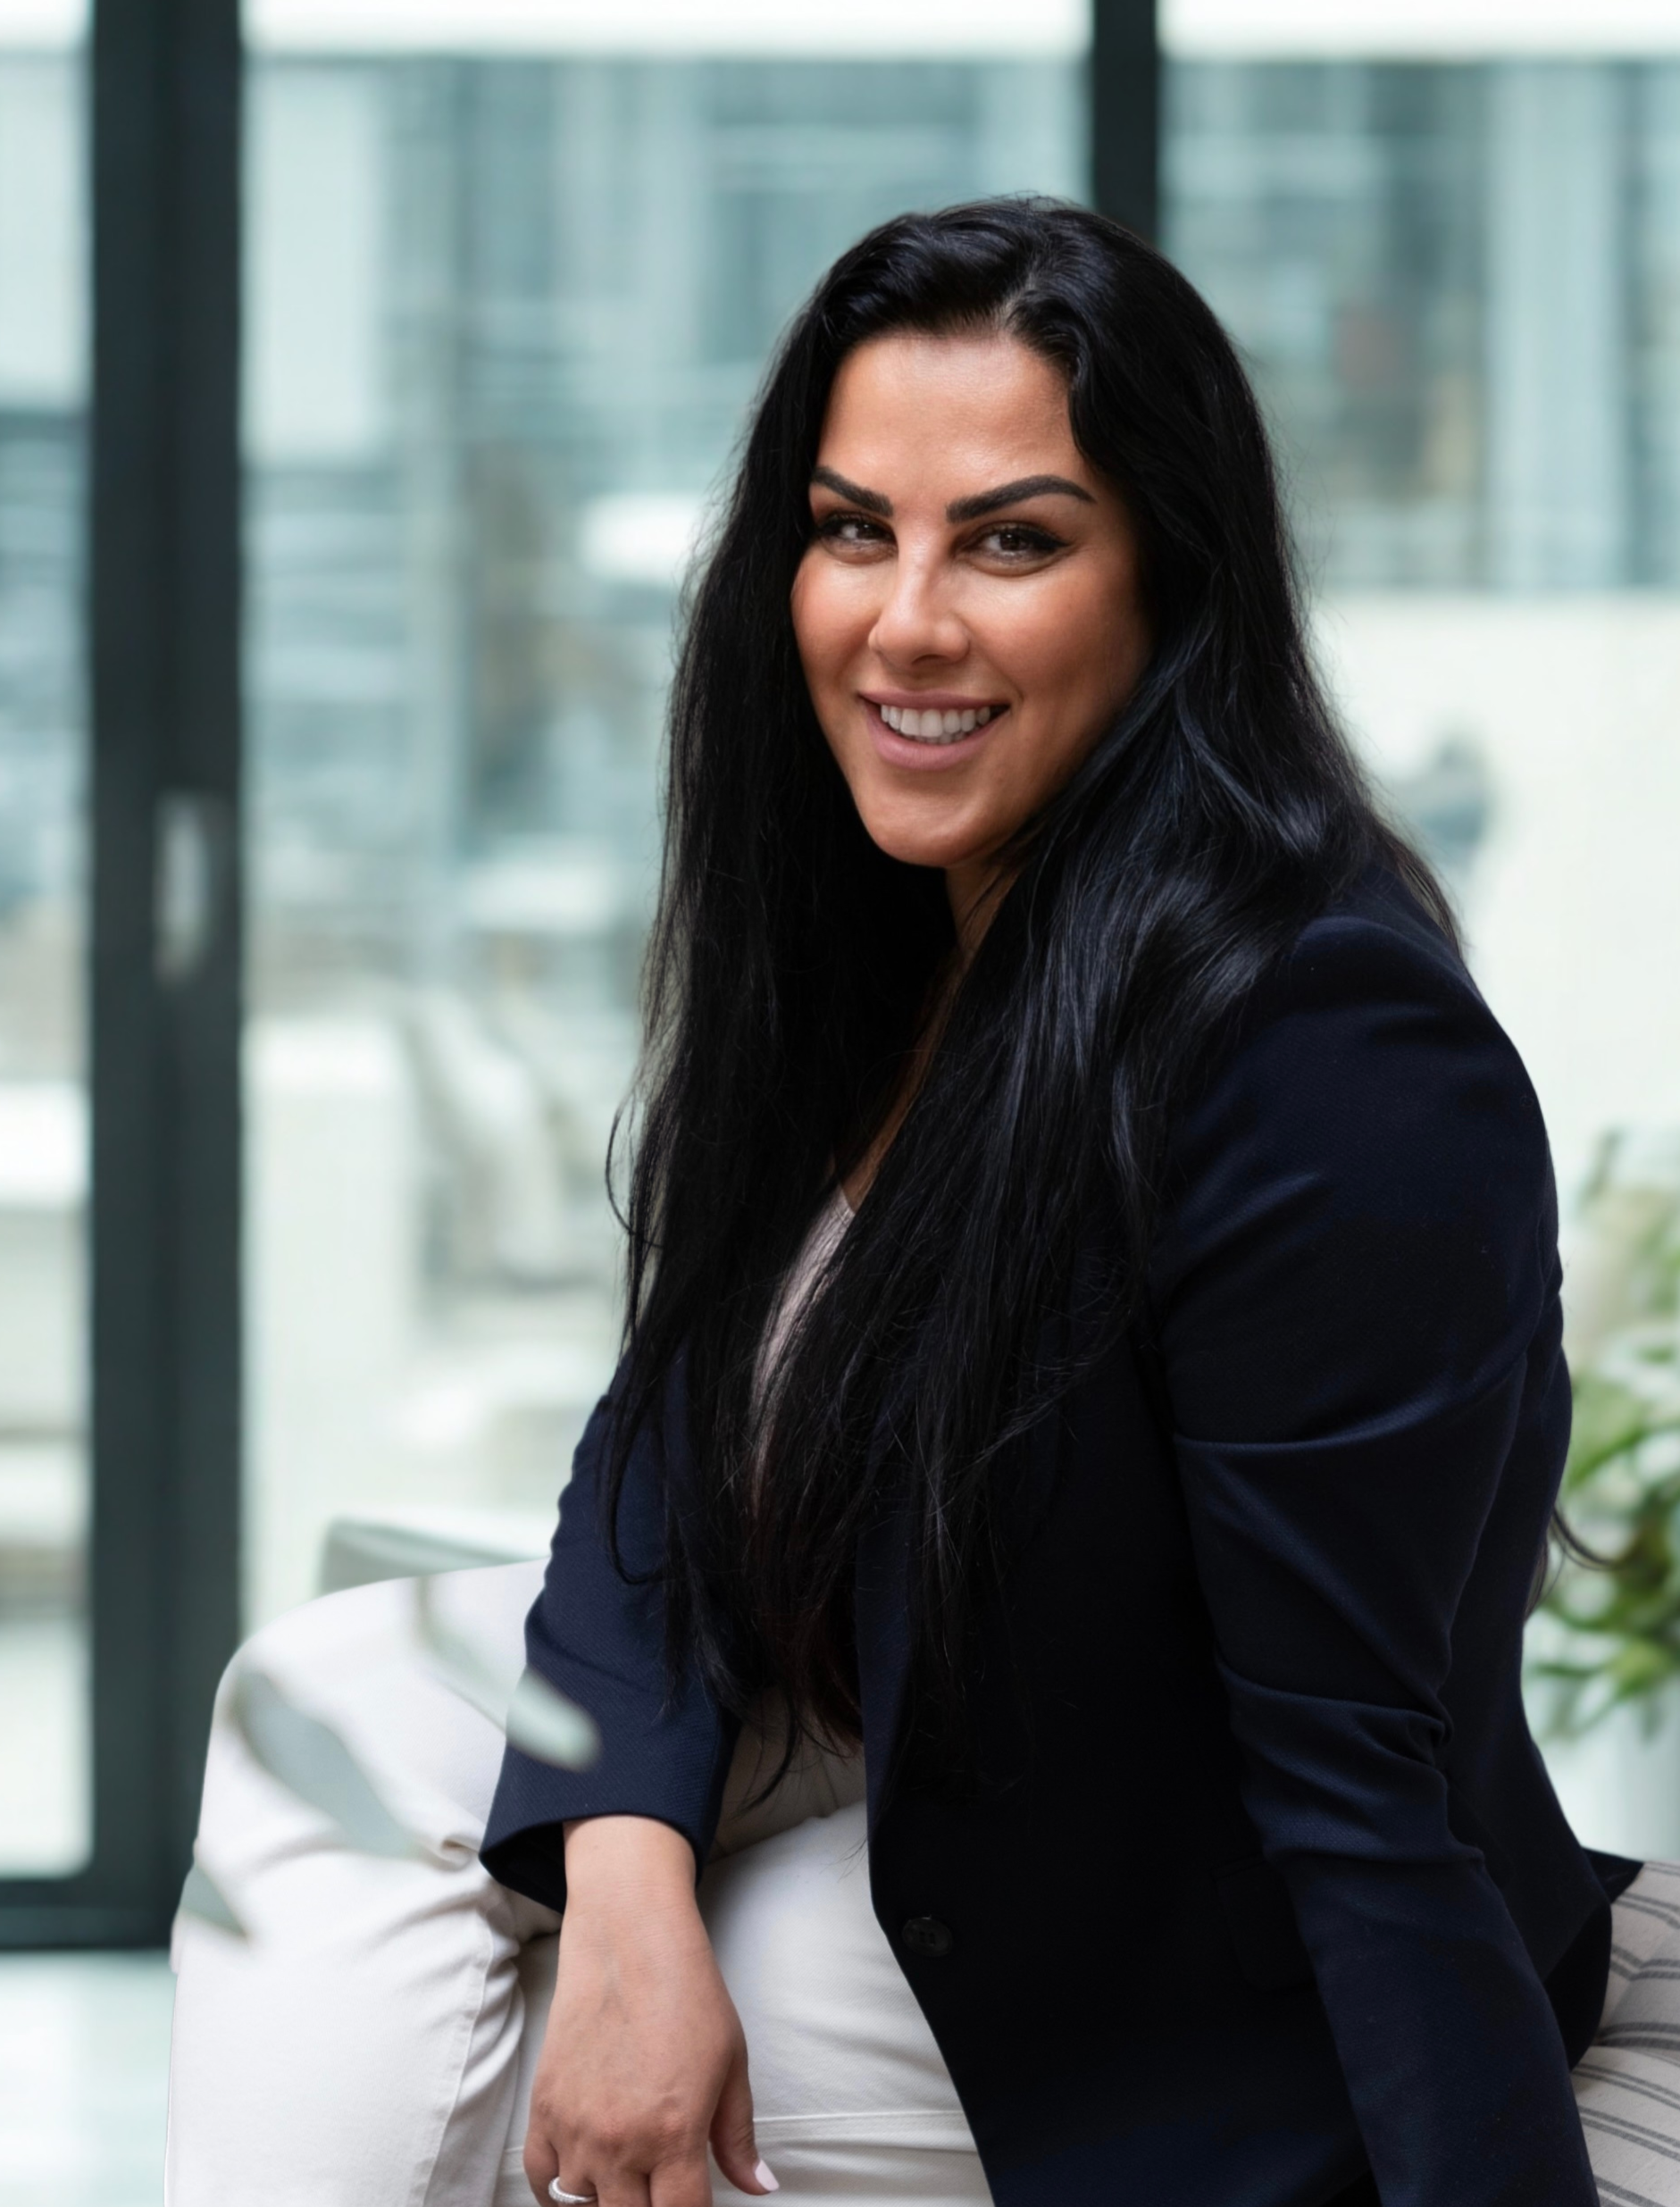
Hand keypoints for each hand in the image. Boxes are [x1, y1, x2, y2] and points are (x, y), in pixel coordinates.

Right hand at [524, 1816, 779, 2206]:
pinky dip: (559, 2193)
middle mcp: (620, 2141)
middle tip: (662, 2186)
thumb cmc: (685, 1993)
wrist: (628, 1940)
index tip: (693, 2204)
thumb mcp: (731, 2064)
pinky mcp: (544, 2109)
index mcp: (674, 2133)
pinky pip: (541, 2183)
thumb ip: (738, 2136)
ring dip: (608, 2200)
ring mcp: (576, 2128)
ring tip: (627, 2178)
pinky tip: (583, 2180)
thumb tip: (760, 2186)